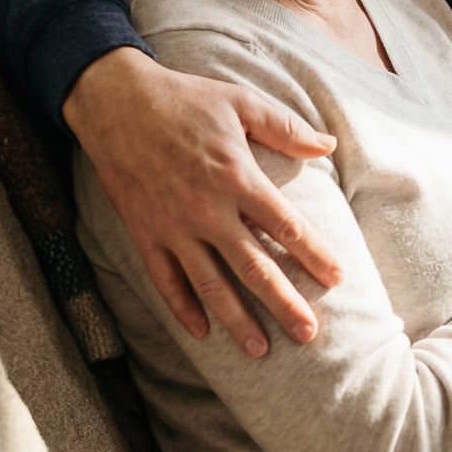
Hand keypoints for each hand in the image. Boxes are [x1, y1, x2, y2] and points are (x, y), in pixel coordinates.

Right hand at [64, 47, 342, 356]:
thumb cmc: (185, 100)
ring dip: (237, 320)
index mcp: (236, 178)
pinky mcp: (144, 234)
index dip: (313, 254)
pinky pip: (165, 280)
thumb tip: (328, 145)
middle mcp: (207, 210)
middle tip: (309, 334)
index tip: (336, 279)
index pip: (285, 226)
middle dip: (283, 303)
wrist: (115, 102)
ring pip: (210, 285)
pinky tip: (201, 332)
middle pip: (253, 267)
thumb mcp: (241, 102)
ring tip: (260, 350)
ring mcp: (173, 227)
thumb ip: (286, 128)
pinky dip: (182, 308)